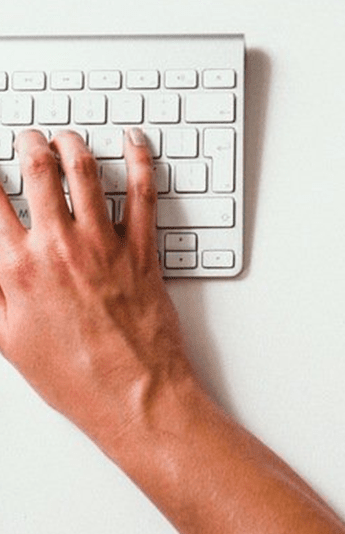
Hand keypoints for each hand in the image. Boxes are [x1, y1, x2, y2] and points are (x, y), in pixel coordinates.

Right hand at [0, 128, 192, 446]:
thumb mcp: (8, 339)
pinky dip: (139, 162)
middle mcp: (58, 249)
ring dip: (74, 145)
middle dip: (29, 144)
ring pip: (86, 173)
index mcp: (16, 270)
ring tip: (68, 137)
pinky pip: (143, 196)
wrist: (134, 396)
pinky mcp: (143, 253)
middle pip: (38, 172)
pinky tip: (134, 144)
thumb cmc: (75, 378)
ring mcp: (103, 247)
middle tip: (28, 136)